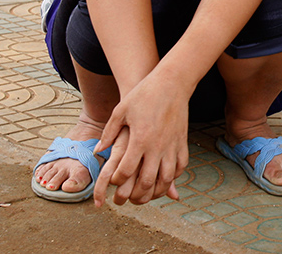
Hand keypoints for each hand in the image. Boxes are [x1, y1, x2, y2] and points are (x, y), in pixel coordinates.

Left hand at [94, 74, 189, 205]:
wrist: (171, 83)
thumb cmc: (144, 95)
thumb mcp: (121, 110)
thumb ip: (109, 132)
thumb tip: (99, 151)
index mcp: (140, 139)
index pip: (126, 171)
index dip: (117, 180)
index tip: (114, 180)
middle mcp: (157, 146)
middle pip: (147, 181)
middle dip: (136, 194)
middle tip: (127, 198)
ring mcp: (172, 145)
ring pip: (166, 178)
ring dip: (156, 190)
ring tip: (147, 194)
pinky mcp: (182, 142)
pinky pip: (180, 166)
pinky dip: (173, 177)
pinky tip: (165, 178)